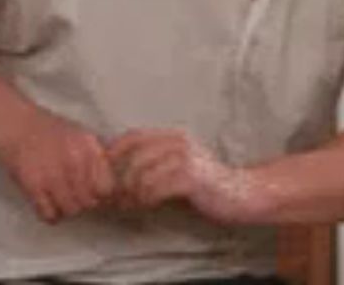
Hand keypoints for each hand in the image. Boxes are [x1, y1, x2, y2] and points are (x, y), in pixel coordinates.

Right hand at [0, 110, 115, 223]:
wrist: (17, 126)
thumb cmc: (51, 132)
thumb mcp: (82, 137)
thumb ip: (98, 158)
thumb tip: (112, 186)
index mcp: (89, 148)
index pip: (107, 187)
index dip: (101, 193)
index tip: (94, 192)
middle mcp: (74, 161)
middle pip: (90, 202)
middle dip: (84, 202)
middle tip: (74, 195)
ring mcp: (53, 175)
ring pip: (71, 211)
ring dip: (67, 208)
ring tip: (60, 197)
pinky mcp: (33, 186)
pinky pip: (50, 215)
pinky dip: (50, 214)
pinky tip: (47, 202)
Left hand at [107, 129, 259, 223]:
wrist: (240, 194)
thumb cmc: (205, 185)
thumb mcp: (177, 166)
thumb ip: (154, 163)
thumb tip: (118, 172)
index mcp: (173, 136)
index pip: (133, 136)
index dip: (114, 152)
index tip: (103, 172)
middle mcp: (178, 142)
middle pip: (133, 155)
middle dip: (119, 178)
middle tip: (115, 198)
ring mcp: (185, 158)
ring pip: (141, 173)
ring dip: (130, 193)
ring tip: (129, 205)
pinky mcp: (191, 178)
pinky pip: (155, 188)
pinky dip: (145, 200)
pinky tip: (146, 206)